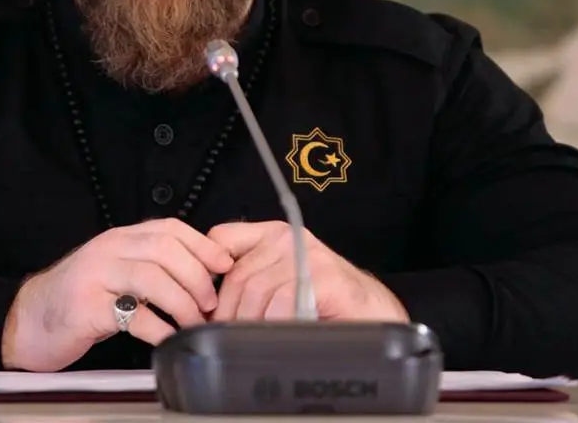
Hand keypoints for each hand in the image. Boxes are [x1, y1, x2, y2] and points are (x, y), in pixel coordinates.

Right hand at [1, 218, 233, 371]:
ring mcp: (95, 277)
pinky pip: (132, 315)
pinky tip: (169, 338)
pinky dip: (159, 328)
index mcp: (120, 238)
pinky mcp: (86, 308)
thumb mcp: (117, 272)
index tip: (224, 266)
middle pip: (165, 250)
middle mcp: (108, 250)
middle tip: (210, 303)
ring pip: (152, 277)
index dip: (202, 245)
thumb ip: (151, 265)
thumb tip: (205, 273)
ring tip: (194, 322)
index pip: (170, 229)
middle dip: (197, 276)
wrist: (31, 321)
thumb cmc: (82, 299)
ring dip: (182, 302)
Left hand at [206, 221, 408, 322]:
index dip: (209, 273)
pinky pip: (283, 300)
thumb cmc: (324, 303)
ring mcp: (306, 255)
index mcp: (271, 237)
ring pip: (257, 290)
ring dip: (252, 324)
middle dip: (228, 314)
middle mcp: (287, 240)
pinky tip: (285, 333)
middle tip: (230, 338)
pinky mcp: (323, 275)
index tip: (209, 306)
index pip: (222, 239)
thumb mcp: (278, 285)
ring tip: (258, 341)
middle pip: (236, 276)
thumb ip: (249, 282)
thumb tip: (206, 306)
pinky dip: (278, 323)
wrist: (372, 312)